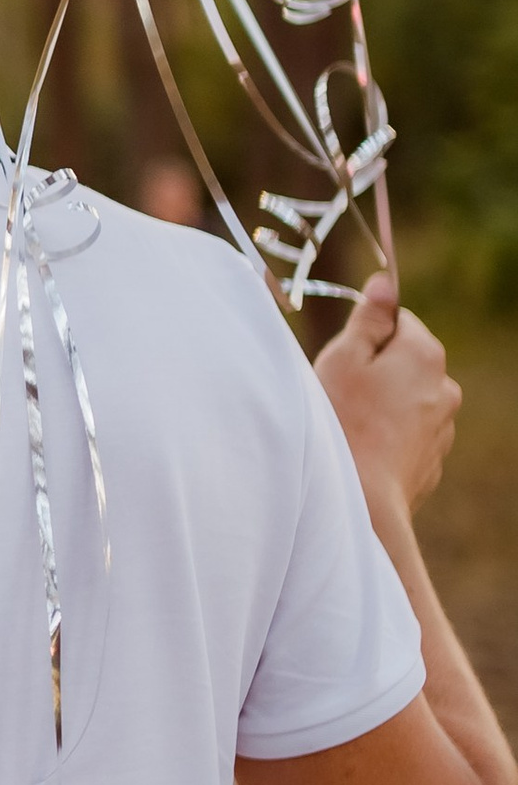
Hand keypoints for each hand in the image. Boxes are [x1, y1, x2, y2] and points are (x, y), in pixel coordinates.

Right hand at [316, 272, 461, 530]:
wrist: (361, 501)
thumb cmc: (343, 422)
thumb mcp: (343, 358)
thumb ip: (368, 319)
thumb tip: (384, 283)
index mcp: (424, 353)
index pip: (399, 320)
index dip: (366, 334)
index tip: (342, 357)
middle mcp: (444, 388)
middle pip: (405, 361)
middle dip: (376, 371)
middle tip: (340, 392)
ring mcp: (442, 428)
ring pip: (407, 400)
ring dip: (383, 405)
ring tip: (349, 426)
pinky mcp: (432, 462)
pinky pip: (407, 436)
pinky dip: (387, 437)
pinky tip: (362, 450)